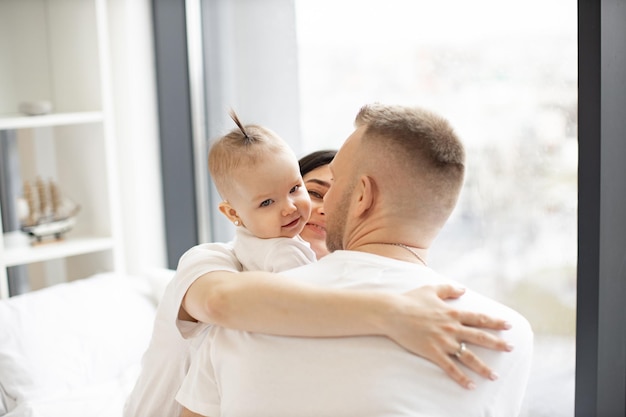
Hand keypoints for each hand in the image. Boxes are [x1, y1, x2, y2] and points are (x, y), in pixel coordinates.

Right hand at [386, 284, 512, 389]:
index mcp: (452, 313)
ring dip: (483, 367)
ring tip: (495, 376)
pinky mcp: (433, 352)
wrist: (392, 312)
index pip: (479, 318)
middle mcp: (452, 328)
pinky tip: (470, 386)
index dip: (495, 322)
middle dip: (498, 344)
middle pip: (479, 337)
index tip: (509, 325)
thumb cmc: (410, 299)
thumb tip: (463, 289)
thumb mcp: (431, 289)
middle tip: (511, 349)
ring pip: (468, 356)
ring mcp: (443, 341)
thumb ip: (449, 289)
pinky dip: (461, 378)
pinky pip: (450, 367)